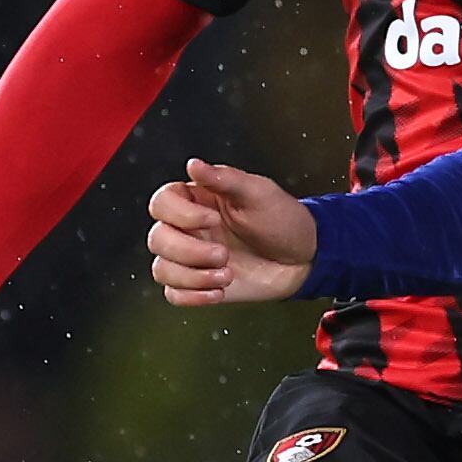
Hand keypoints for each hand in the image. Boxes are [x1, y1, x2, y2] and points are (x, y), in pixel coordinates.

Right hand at [147, 162, 317, 306]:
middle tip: (224, 254)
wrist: (304, 258)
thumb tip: (194, 164)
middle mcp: (189, 229)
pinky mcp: (199, 284)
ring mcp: (192, 258)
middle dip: (190, 251)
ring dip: (193, 277)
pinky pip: (174, 294)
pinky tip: (219, 290)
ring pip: (162, 270)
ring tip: (227, 274)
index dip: (181, 214)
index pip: (162, 203)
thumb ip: (224, 178)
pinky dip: (193, 296)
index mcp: (197, 200)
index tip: (211, 219)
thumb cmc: (283, 220)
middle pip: (158, 239)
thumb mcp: (258, 192)